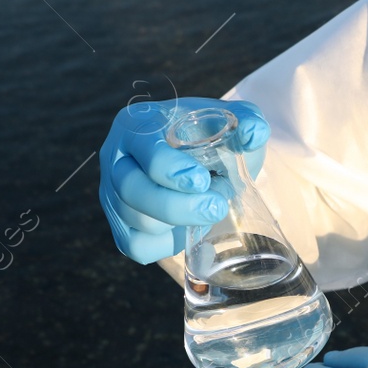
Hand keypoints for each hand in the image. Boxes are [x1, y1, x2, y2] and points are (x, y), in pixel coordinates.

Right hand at [99, 97, 269, 263]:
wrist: (201, 157)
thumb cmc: (210, 135)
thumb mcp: (230, 120)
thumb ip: (246, 120)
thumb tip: (254, 132)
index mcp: (136, 125)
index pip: (143, 149)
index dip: (170, 169)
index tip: (201, 181)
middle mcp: (115, 159)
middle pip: (132, 190)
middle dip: (177, 206)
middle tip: (216, 207)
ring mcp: (112, 194)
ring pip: (138, 222)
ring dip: (180, 223)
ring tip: (209, 207)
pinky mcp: (120, 225)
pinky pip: (137, 247)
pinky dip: (166, 245)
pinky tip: (189, 229)